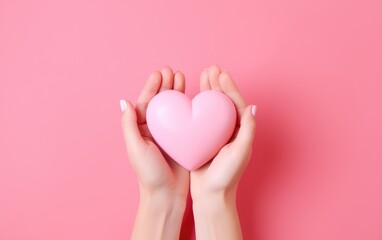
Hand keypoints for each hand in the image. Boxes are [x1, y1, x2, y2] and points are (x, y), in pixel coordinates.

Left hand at [121, 67, 188, 239]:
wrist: (166, 195)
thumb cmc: (149, 174)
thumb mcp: (136, 148)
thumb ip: (129, 125)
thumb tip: (124, 101)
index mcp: (141, 130)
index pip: (146, 102)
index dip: (152, 87)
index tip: (159, 73)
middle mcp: (154, 130)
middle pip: (160, 102)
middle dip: (166, 85)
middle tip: (173, 72)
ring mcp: (169, 134)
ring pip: (173, 108)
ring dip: (177, 92)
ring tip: (182, 77)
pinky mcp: (182, 141)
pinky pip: (185, 120)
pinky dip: (188, 108)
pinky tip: (194, 98)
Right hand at [190, 65, 255, 239]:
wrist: (211, 195)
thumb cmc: (226, 176)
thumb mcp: (240, 153)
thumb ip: (247, 130)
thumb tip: (252, 107)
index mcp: (240, 131)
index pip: (236, 103)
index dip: (229, 87)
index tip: (221, 73)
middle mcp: (230, 130)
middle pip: (224, 101)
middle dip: (218, 84)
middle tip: (211, 69)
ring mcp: (216, 134)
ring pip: (212, 107)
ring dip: (208, 91)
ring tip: (203, 75)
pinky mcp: (204, 139)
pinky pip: (201, 118)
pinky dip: (198, 105)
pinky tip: (191, 97)